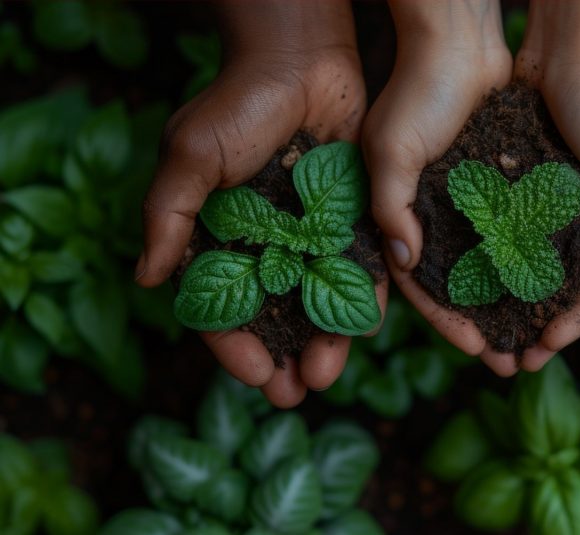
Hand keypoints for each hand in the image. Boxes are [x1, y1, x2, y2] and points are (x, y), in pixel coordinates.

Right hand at [135, 0, 383, 406]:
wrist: (302, 61)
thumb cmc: (237, 104)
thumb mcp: (191, 157)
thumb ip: (169, 216)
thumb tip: (145, 279)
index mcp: (222, 238)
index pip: (222, 305)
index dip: (233, 344)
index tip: (252, 373)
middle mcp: (268, 245)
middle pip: (274, 316)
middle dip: (283, 357)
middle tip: (294, 394)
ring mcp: (312, 236)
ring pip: (319, 302)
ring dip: (324, 341)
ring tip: (328, 373)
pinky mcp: (353, 219)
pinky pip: (360, 267)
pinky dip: (364, 298)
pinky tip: (367, 327)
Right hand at [362, 0, 517, 374]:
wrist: (459, 40)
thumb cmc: (416, 92)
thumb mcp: (390, 150)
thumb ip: (390, 207)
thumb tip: (404, 263)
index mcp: (406, 220)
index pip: (425, 289)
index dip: (448, 325)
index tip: (478, 351)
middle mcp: (440, 219)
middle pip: (467, 290)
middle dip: (490, 328)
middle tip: (517, 363)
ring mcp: (476, 204)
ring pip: (500, 269)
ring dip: (520, 305)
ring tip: (545, 337)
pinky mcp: (507, 184)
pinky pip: (525, 234)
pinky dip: (540, 262)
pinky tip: (562, 288)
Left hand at [509, 0, 579, 370]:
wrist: (563, 43)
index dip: (577, 322)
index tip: (545, 348)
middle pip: (565, 285)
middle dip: (540, 324)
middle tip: (512, 360)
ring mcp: (556, 202)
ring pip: (533, 268)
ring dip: (512, 303)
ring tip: (486, 334)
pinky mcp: (526, 184)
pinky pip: (508, 235)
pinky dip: (493, 263)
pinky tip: (470, 287)